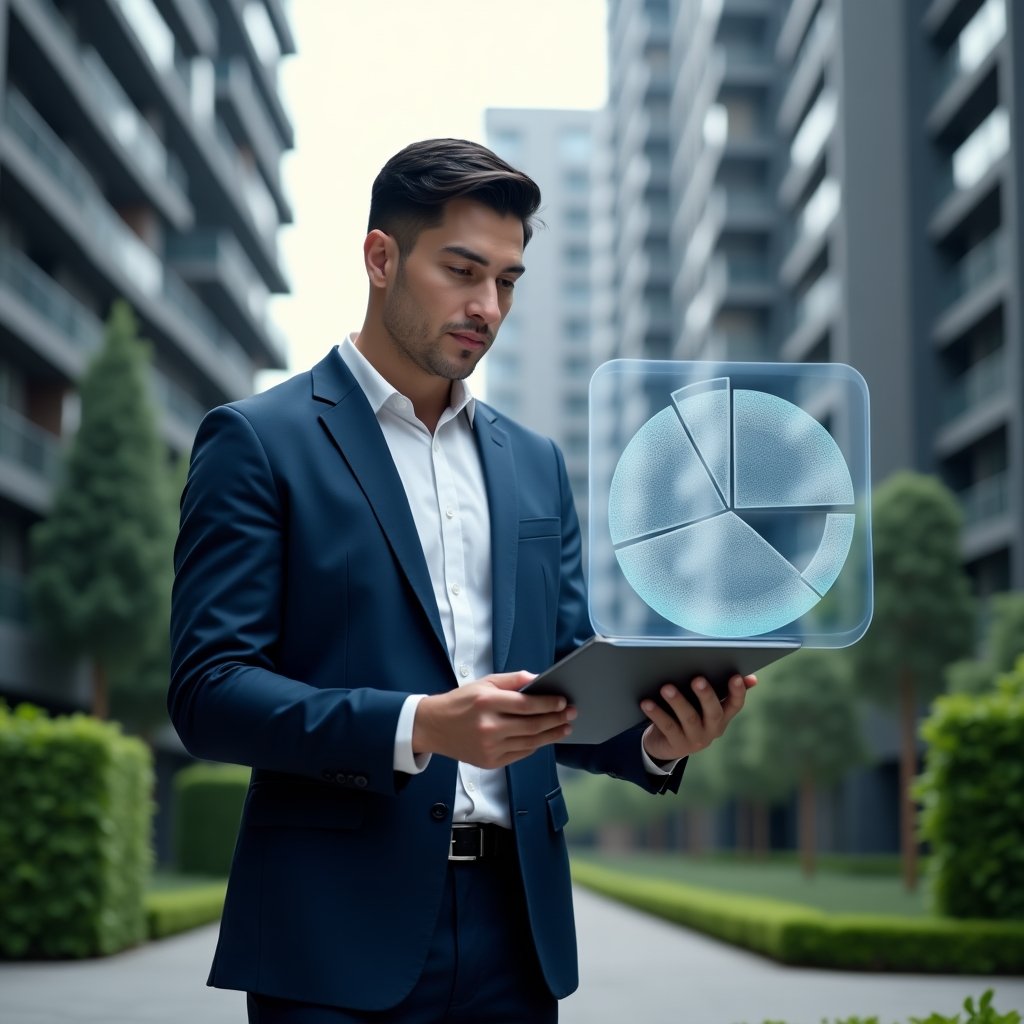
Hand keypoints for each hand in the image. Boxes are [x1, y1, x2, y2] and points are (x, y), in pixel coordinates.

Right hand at [413, 670, 576, 768]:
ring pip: (530, 742)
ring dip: (551, 735)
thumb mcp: (483, 683)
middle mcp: (488, 726)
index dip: (548, 703)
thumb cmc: (461, 702)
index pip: (525, 704)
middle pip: (531, 725)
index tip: (563, 701)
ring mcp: (489, 747)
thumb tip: (538, 679)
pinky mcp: (490, 762)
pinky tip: (545, 738)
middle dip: (556, 719)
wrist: (434, 727)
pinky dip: (535, 745)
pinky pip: (520, 754)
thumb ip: (512, 680)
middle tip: (571, 714)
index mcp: (486, 702)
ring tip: (565, 728)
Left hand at [641, 674, 756, 762]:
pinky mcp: (676, 744)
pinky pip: (667, 727)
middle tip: (697, 679)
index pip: (735, 704)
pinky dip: (657, 713)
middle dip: (706, 695)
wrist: (665, 744)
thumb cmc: (687, 714)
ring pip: (688, 719)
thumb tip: (750, 678)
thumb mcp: (703, 704)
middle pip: (713, 712)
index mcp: (722, 716)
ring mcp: (695, 739)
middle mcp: (712, 729)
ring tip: (666, 688)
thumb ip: (720, 689)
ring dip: (678, 702)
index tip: (736, 677)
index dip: (737, 692)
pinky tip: (647, 702)